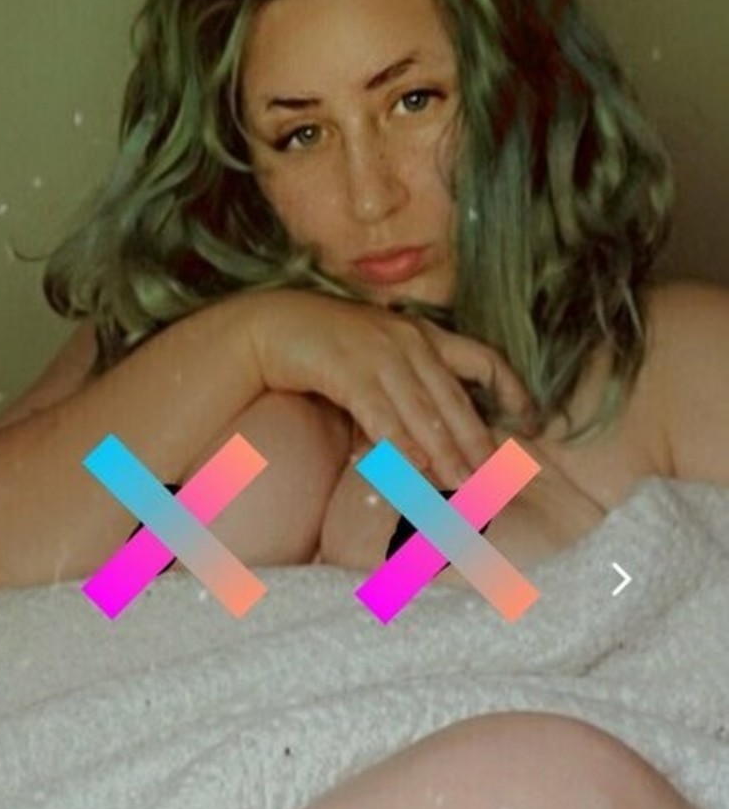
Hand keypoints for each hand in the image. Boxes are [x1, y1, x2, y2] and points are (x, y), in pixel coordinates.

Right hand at [244, 288, 533, 487]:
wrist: (274, 325)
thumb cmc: (326, 347)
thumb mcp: (378, 359)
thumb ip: (408, 388)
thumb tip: (430, 440)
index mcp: (423, 335)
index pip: (483, 359)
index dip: (512, 389)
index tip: (534, 420)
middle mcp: (409, 341)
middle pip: (454, 399)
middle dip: (475, 441)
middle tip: (494, 477)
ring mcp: (380, 354)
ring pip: (422, 411)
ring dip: (444, 452)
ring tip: (462, 483)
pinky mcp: (348, 369)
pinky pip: (381, 413)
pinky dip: (399, 441)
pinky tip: (413, 466)